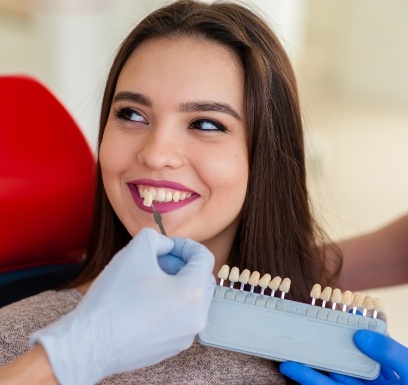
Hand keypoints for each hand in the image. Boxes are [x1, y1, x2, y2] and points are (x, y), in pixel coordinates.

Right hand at [30, 228, 214, 384]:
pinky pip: (179, 317)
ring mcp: (185, 336)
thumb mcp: (136, 250)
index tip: (166, 245)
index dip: (185, 244)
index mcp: (194, 292)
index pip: (204, 257)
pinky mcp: (171, 347)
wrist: (90, 344)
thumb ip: (157, 238)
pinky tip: (144, 301)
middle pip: (200, 278)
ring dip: (175, 283)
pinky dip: (169, 303)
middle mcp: (197, 317)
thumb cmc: (114, 298)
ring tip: (148, 280)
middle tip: (157, 261)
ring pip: (190, 298)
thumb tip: (166, 246)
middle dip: (181, 264)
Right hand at [279, 330, 404, 384]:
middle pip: (345, 358)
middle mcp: (373, 381)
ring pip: (331, 375)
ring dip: (309, 363)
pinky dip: (309, 379)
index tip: (335, 315)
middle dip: (324, 345)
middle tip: (304, 331)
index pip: (368, 344)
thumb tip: (361, 335)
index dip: (352, 329)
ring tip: (290, 349)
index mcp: (391, 369)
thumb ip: (391, 353)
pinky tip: (295, 368)